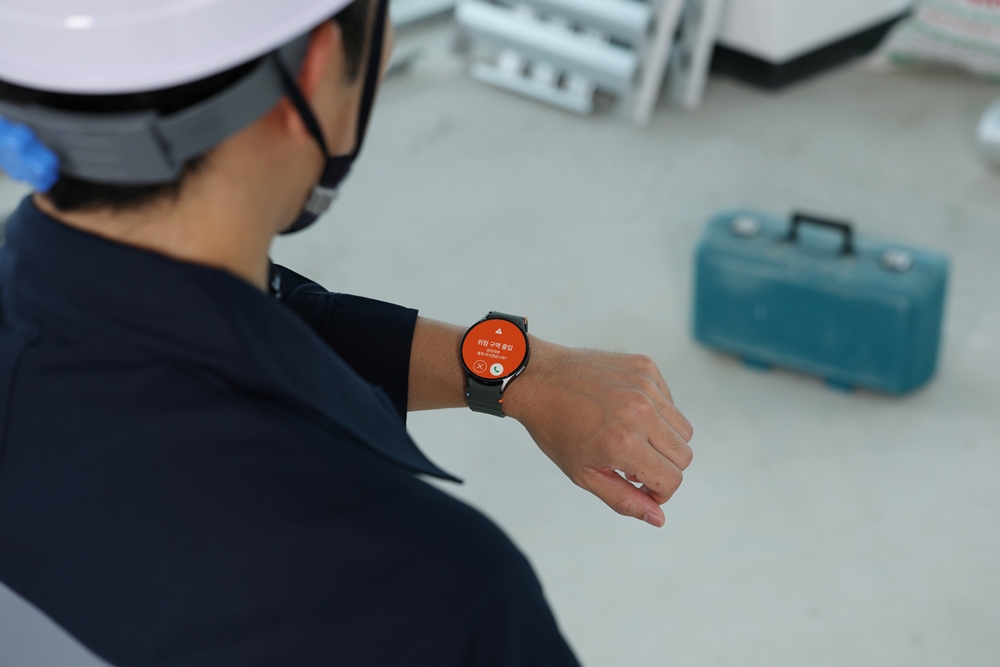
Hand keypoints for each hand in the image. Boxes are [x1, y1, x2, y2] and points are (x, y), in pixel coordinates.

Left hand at [502, 337, 693, 527]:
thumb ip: (624, 500)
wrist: (537, 378)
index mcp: (624, 443)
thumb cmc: (556, 429)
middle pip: (683, 455)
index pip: (671, 479)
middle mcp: (641, 412)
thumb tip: (659, 519)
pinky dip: (656, 413)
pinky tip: (625, 411)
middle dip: (663, 467)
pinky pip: (669, 401)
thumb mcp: (583, 474)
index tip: (638, 486)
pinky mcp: (646, 366)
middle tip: (631, 463)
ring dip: (663, 440)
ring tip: (630, 437)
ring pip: (683, 428)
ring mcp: (645, 386)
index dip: (659, 492)